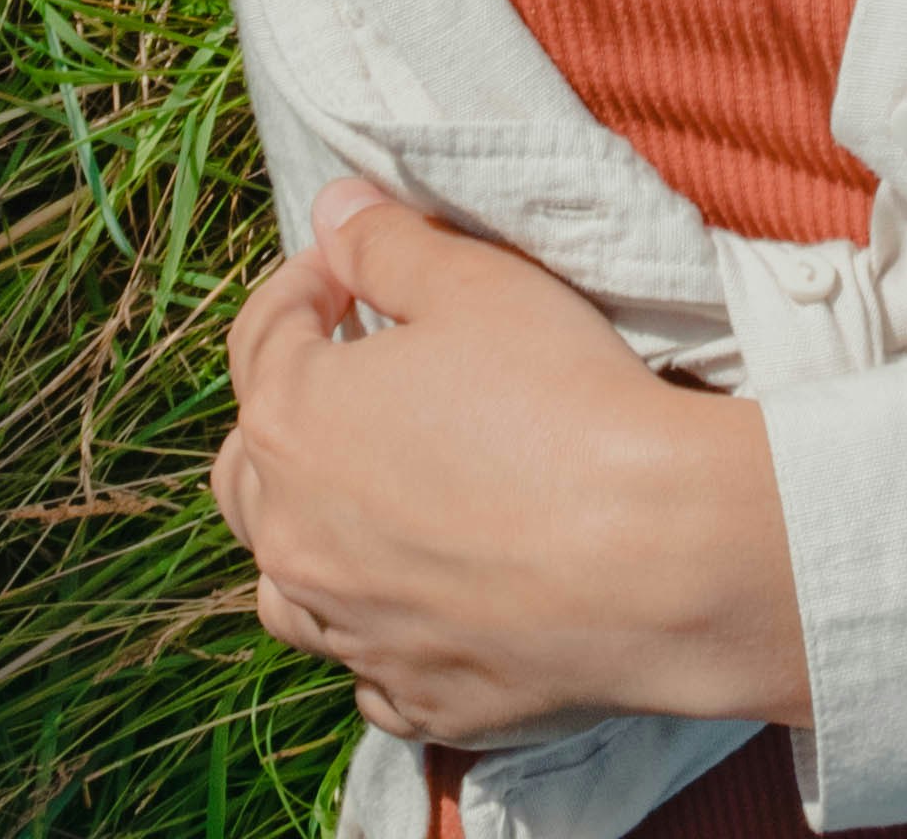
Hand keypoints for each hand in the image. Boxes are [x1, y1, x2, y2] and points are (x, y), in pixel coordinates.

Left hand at [208, 180, 811, 746]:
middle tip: (353, 379)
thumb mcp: (476, 284)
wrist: (658, 557)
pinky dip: (377, 628)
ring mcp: (350, 631)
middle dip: (287, 414)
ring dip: (312, 534)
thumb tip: (335, 210)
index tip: (355, 268)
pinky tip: (421, 598)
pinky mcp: (416, 696)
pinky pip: (367, 666)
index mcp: (291, 424)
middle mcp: (294, 539)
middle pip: (248, 468)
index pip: (262, 335)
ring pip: (288, 583)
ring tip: (368, 498)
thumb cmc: (564, 405)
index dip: (308, 285)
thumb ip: (387, 242)